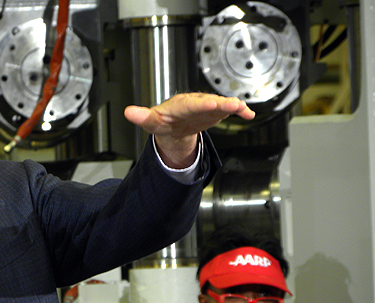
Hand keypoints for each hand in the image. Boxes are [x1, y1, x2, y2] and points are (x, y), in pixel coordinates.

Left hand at [124, 93, 254, 167]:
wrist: (173, 126)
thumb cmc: (162, 121)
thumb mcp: (150, 121)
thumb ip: (142, 116)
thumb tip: (127, 112)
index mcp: (179, 104)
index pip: (190, 104)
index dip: (200, 104)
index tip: (210, 104)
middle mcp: (195, 102)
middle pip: (208, 102)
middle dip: (220, 103)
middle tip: (232, 104)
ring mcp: (206, 106)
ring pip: (221, 104)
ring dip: (232, 106)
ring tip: (242, 109)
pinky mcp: (215, 111)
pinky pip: (228, 110)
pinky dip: (239, 111)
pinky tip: (249, 114)